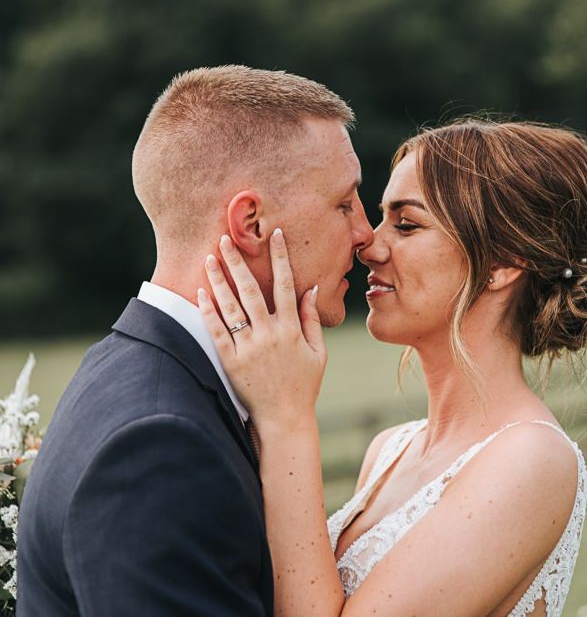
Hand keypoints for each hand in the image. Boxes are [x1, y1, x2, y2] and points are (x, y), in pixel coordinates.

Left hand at [198, 229, 326, 432]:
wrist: (284, 418)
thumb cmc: (304, 385)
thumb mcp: (318, 352)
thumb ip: (312, 319)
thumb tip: (310, 289)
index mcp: (291, 329)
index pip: (286, 285)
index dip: (281, 258)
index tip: (276, 235)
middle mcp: (269, 335)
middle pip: (251, 289)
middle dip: (238, 261)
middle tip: (226, 238)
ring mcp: (248, 348)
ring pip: (230, 306)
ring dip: (218, 280)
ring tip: (209, 258)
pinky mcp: (230, 362)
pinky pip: (215, 332)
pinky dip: (208, 311)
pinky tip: (201, 293)